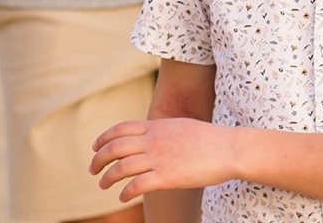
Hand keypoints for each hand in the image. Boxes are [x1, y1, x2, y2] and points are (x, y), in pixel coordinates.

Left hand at [91, 118, 234, 201]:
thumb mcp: (181, 126)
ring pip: (120, 168)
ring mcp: (158, 158)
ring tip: (103, 184)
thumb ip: (162, 130)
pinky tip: (123, 196)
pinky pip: (136, 186)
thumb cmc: (209, 139)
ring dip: (107, 178)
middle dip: (98, 160)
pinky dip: (125, 192)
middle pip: (114, 148)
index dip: (103, 138)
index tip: (95, 147)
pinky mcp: (165, 177)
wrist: (229, 149)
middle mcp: (153, 140)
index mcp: (156, 126)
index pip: (120, 129)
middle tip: (92, 169)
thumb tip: (151, 134)